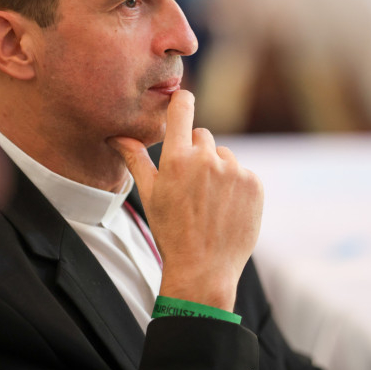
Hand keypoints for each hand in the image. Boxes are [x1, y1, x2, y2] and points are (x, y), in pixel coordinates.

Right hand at [109, 90, 262, 311]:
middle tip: (189, 185)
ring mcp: (234, 171)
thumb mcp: (149, 194)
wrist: (204, 270)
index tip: (182, 99)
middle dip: (195, 153)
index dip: (182, 100)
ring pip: (224, 156)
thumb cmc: (171, 232)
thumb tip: (116, 135)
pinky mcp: (254, 184)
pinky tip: (225, 208)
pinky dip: (236, 186)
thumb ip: (135, 159)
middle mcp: (207, 160)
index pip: (182, 107)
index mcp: (177, 158)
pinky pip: (243, 173)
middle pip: (202, 136)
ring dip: (217, 170)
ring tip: (208, 202)